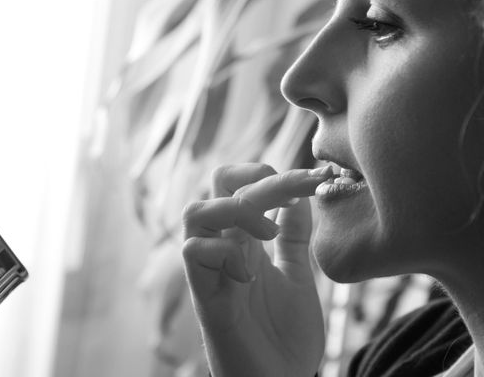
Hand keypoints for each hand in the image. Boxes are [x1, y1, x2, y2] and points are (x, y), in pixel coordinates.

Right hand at [182, 163, 331, 376]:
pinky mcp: (204, 295)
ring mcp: (211, 268)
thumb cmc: (284, 336)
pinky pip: (194, 251)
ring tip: (268, 236)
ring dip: (236, 211)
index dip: (279, 174)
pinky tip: (249, 275)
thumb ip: (293, 237)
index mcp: (245, 238)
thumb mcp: (298, 275)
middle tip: (292, 194)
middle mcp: (224, 245)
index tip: (316, 180)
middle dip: (255, 177)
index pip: (246, 183)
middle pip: (216, 182)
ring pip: (196, 210)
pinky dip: (224, 252)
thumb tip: (299, 196)